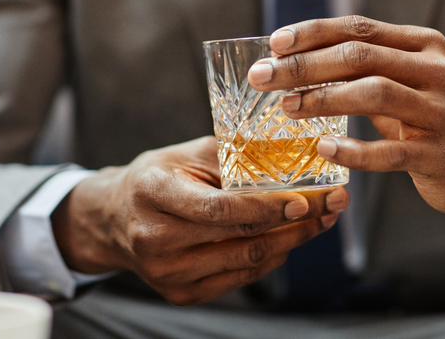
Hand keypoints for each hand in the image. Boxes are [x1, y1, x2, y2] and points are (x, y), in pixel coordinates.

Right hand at [51, 136, 348, 305]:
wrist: (112, 218)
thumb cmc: (155, 179)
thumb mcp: (184, 154)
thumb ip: (231, 154)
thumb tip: (288, 151)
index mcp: (154, 193)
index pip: (220, 208)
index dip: (268, 208)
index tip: (307, 199)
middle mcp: (156, 239)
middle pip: (240, 238)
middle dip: (296, 223)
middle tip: (332, 205)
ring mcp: (167, 273)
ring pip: (246, 262)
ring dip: (291, 242)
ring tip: (319, 220)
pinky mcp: (180, 293)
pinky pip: (239, 278)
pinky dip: (270, 258)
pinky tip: (288, 238)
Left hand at [247, 16, 444, 219]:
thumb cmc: (428, 117)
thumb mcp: (403, 81)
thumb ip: (361, 66)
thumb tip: (290, 57)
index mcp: (424, 45)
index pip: (359, 27)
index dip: (313, 33)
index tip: (273, 44)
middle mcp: (437, 71)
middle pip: (360, 56)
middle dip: (304, 65)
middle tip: (263, 77)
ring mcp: (442, 112)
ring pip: (375, 93)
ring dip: (323, 99)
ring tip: (287, 108)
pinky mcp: (442, 154)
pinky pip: (391, 151)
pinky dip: (354, 150)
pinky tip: (324, 148)